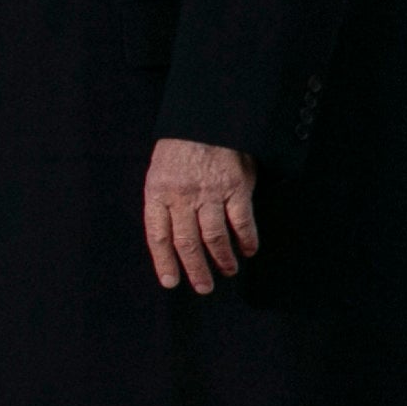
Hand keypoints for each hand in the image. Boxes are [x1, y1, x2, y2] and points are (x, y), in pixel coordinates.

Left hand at [144, 138, 259, 293]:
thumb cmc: (181, 148)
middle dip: (195, 269)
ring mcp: (209, 192)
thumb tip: (169, 238)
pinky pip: (241, 221)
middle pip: (186, 242)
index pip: (158, 235)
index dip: (164, 261)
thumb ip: (164, 201)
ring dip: (222, 259)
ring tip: (228, 271)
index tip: (170, 282)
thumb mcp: (160, 171)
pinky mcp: (235, 187)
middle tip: (203, 287)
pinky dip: (246, 240)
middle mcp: (182, 195)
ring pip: (214, 236)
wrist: (206, 118)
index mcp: (158, 191)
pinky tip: (248, 250)